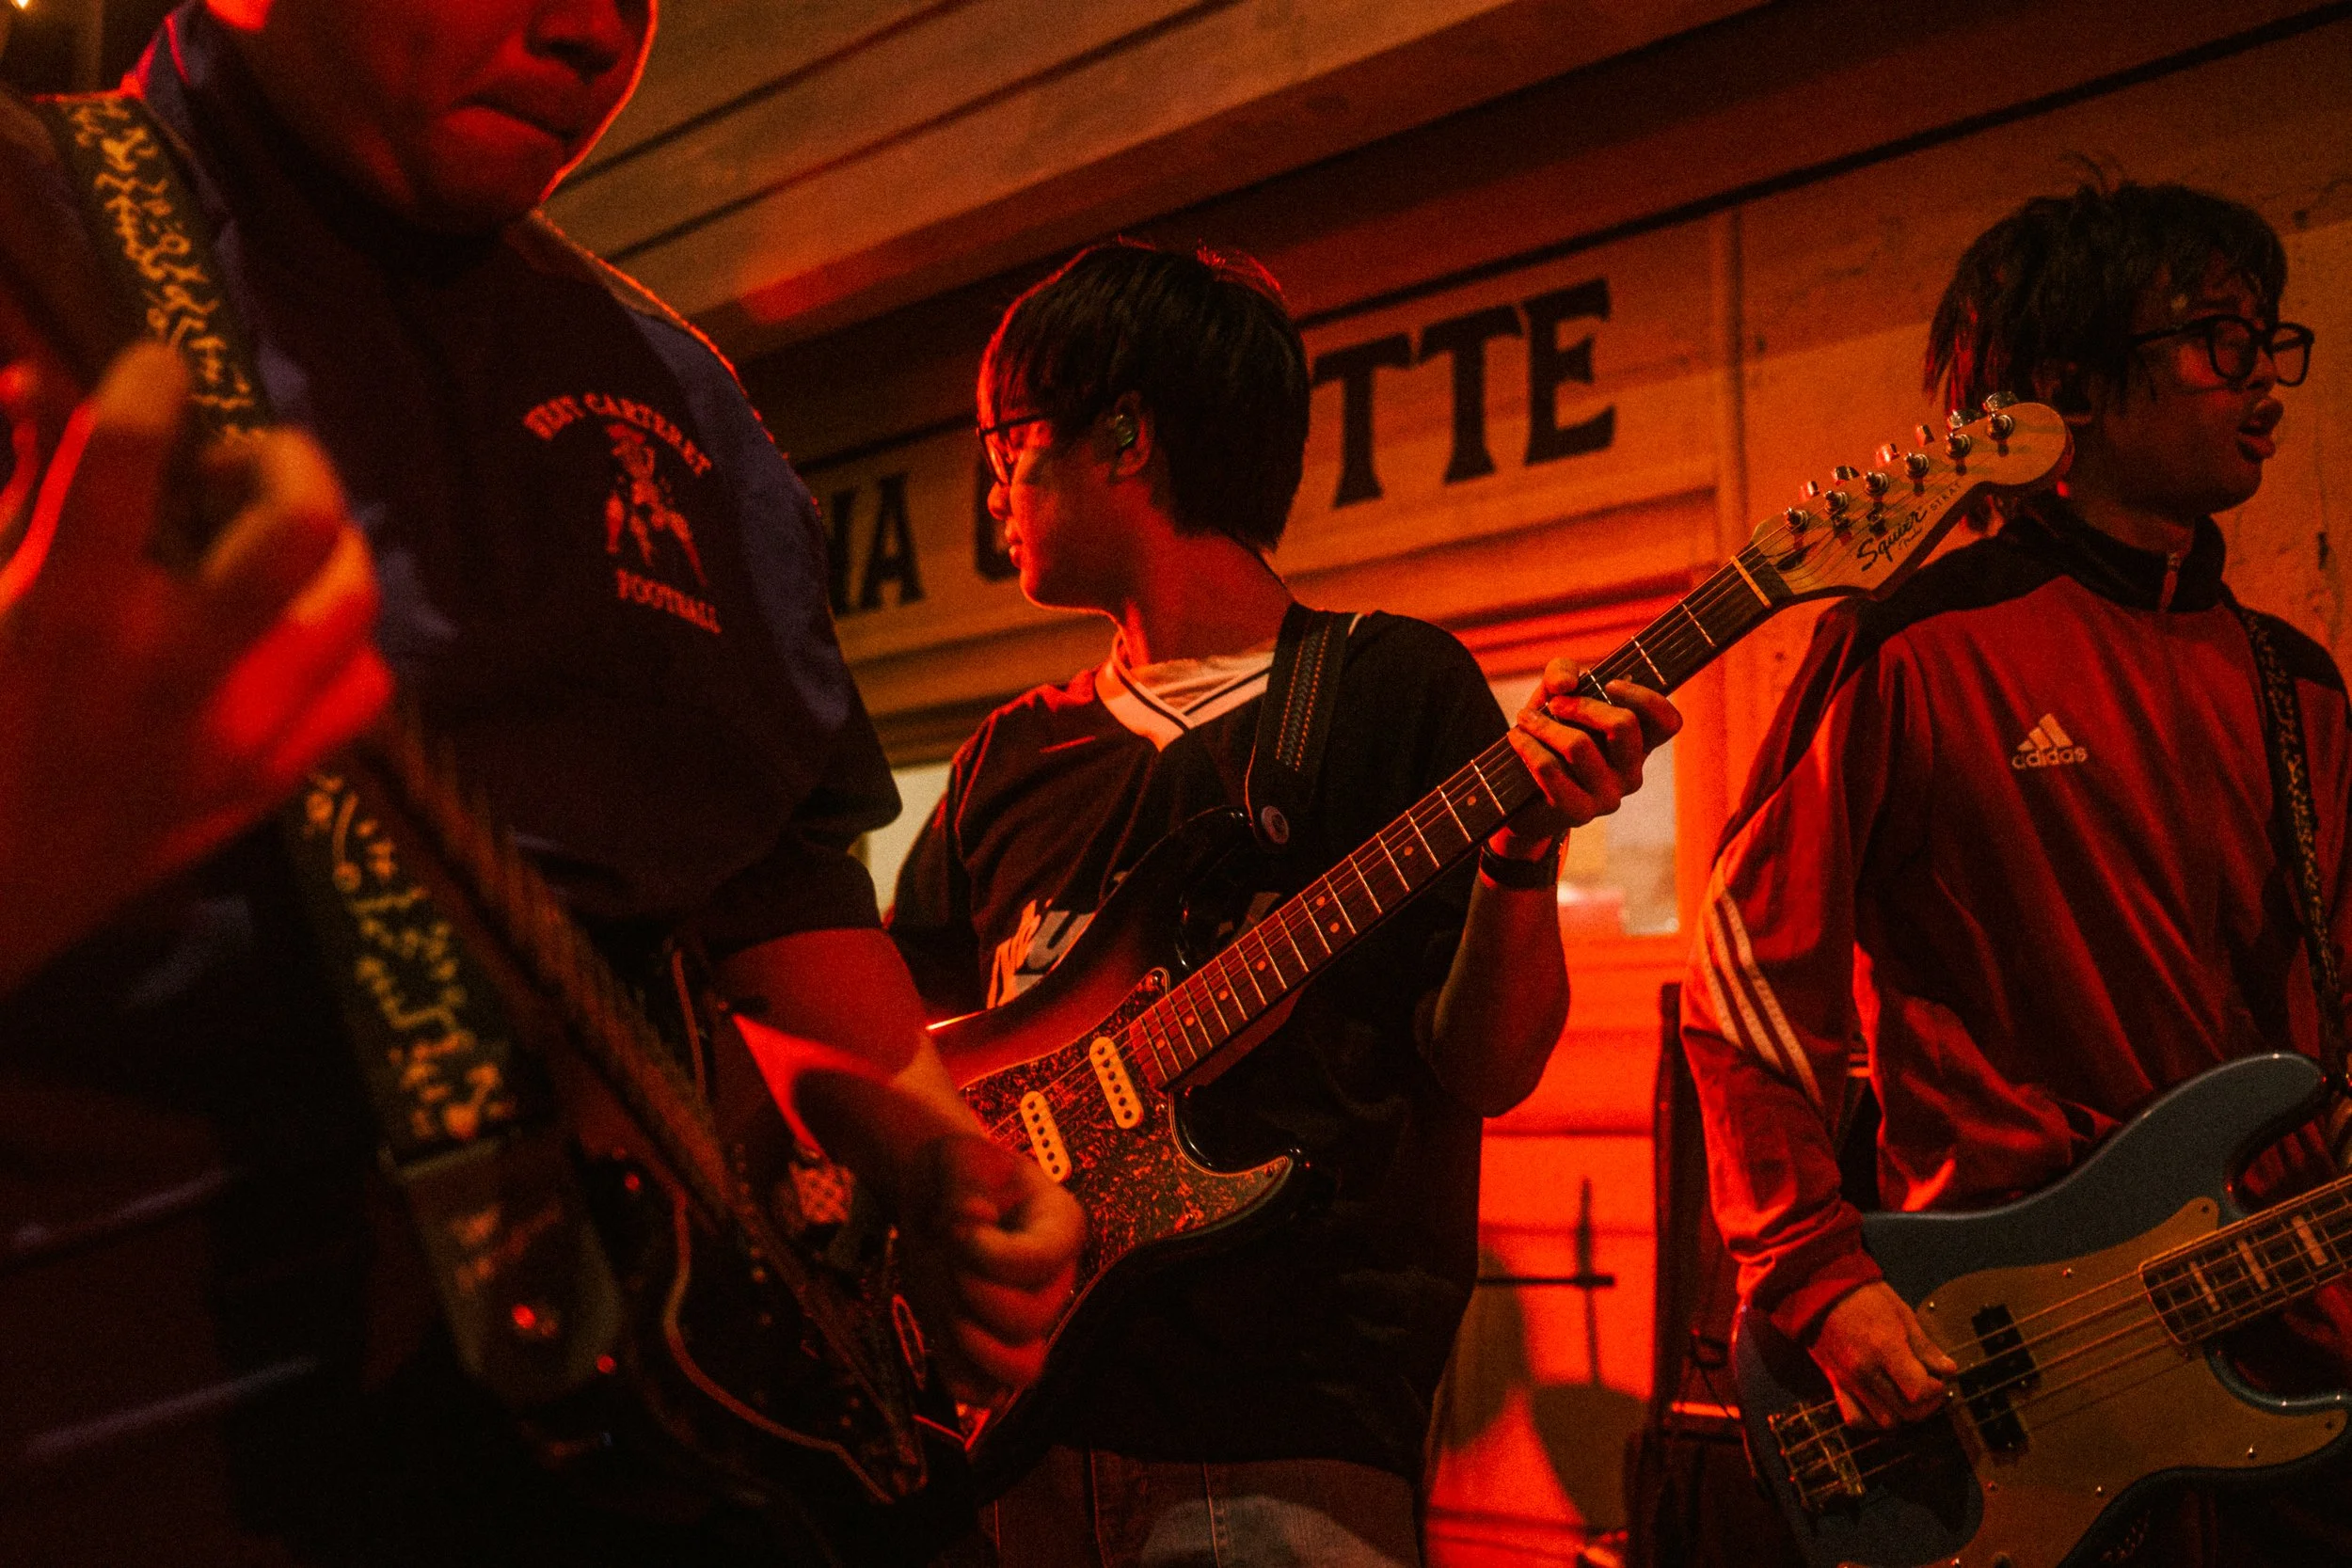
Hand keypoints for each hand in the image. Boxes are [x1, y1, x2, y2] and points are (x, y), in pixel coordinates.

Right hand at [0, 343, 388, 992]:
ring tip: (275, 535)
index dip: (149, 384)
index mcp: (63, 618)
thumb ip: (16, 489)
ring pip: (351, 608)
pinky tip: (290, 631)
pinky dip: (340, 647)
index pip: (126, 459)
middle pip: (301, 527)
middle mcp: (169, 674)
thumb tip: (34, 379)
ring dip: (327, 548)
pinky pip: (358, 693)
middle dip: (283, 460)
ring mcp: (232, 739)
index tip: (154, 367)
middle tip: (234, 460)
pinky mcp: (264, 788)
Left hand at [900, 1133, 1082, 1403]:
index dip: (992, 1254)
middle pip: (1031, 1318)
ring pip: (1023, 1370)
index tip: (958, 1227)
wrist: (936, 1198)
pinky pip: (989, 1392)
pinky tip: (941, 1339)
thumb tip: (971, 1221)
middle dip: (973, 1292)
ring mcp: (1028, 1320)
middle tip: (945, 1257)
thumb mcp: (960, 1156)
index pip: (1043, 1259)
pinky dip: (962, 1379)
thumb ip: (966, 1183)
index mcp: (1060, 1226)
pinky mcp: (992, 1348)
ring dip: (973, 1346)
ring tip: (947, 1310)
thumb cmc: (957, 1173)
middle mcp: (1055, 1280)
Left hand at [1489, 656, 1682, 858]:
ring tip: (1525, 719)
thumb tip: (1565, 684)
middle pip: (1624, 724)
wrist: (1522, 792)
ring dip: (1544, 725)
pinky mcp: (1579, 812)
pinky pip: (1551, 770)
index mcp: (1640, 744)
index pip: (1668, 722)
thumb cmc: (1551, 733)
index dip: (1645, 698)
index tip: (1609, 684)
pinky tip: (1517, 738)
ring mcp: (1610, 797)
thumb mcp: (1557, 694)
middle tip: (1554, 703)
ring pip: (1580, 745)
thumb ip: (1562, 672)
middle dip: (1582, 705)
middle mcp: (1632, 773)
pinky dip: (1529, 747)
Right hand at [1810, 1281, 1960, 1427]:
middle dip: (1927, 1405)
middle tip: (1931, 1389)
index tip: (1939, 1378)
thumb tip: (1948, 1370)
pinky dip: (1873, 1421)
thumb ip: (1925, 1346)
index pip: (1918, 1391)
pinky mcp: (1836, 1384)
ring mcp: (1849, 1380)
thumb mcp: (1902, 1313)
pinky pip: (1855, 1419)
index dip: (1936, 1390)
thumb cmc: (1864, 1296)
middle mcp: (1865, 1370)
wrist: (1818, 1291)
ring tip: (1909, 1396)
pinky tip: (1884, 1406)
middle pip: (1906, 1411)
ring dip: (1903, 1414)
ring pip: (1885, 1421)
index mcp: (1884, 1347)